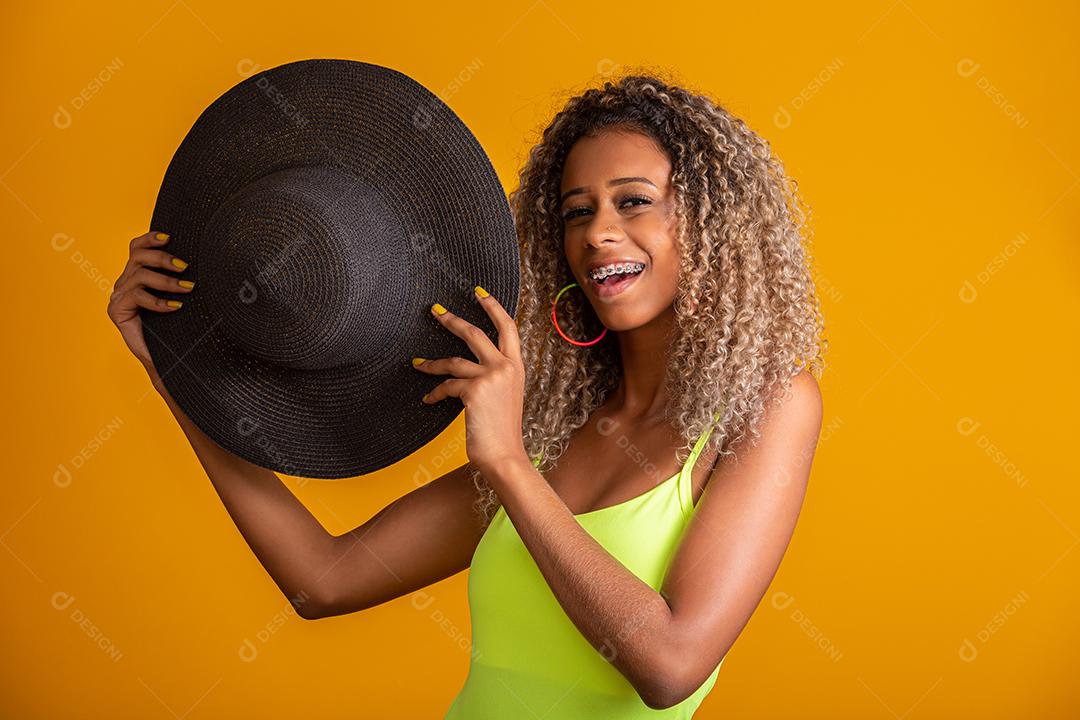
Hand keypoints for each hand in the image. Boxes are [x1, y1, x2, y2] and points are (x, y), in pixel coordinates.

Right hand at [106, 230, 194, 373]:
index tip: (170, 237)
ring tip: (188, 288)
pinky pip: (137, 296)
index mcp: (137, 276)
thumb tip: (206, 262)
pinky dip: (158, 301)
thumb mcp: (180, 297)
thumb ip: (181, 279)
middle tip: (185, 267)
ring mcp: (119, 296)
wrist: (167, 359)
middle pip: (138, 257)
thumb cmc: (178, 327)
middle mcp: (125, 283)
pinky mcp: (116, 311)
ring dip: (166, 281)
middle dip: (163, 258)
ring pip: (139, 276)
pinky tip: (176, 307)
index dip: (150, 239)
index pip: (137, 248)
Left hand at [412, 286, 528, 478]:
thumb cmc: (503, 432)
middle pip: (475, 333)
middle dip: (452, 320)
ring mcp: (491, 377)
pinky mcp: (474, 390)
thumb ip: (495, 379)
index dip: (493, 307)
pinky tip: (428, 399)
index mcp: (517, 367)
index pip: (509, 327)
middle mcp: (506, 367)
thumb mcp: (506, 398)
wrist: (504, 455)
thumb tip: (470, 371)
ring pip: (453, 360)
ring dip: (432, 363)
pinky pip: (447, 386)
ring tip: (417, 364)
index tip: (479, 293)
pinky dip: (435, 393)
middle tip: (436, 311)